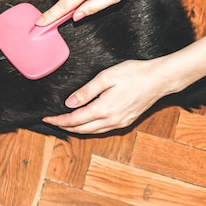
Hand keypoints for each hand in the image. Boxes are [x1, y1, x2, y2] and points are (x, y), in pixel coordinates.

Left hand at [42, 59, 176, 133]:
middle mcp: (111, 120)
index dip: (59, 120)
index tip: (47, 117)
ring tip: (65, 123)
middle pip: (81, 129)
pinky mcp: (126, 121)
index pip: (74, 119)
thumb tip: (70, 103)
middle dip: (64, 127)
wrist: (159, 79)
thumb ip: (87, 91)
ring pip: (92, 131)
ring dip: (77, 129)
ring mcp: (120, 122)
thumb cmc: (134, 73)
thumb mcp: (106, 77)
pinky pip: (102, 130)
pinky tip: (86, 122)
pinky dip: (90, 128)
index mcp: (104, 109)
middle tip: (52, 121)